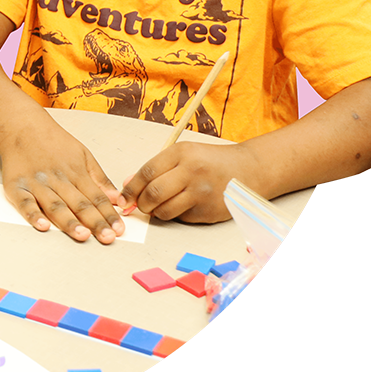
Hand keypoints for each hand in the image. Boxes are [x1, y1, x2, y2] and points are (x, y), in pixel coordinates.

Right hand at [0, 118, 124, 243]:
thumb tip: (116, 199)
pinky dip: (33, 215)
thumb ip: (99, 178)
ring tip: (82, 235)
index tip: (119, 229)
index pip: (97, 197)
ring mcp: (37, 184)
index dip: (109, 214)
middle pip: (79, 204)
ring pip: (55, 206)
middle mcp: (58, 179)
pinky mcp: (17, 187)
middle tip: (107, 237)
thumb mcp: (83, 154)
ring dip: (69, 222)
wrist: (22, 126)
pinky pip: (25, 203)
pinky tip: (43, 225)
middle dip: (95, 222)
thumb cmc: (53, 142)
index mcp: (76, 172)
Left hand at [118, 141, 260, 221]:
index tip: (123, 197)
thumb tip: (127, 184)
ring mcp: (201, 193)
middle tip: (138, 205)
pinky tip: (181, 205)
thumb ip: (156, 168)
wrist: (247, 170)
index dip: (131, 187)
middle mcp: (191, 172)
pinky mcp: (208, 211)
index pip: (147, 172)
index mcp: (181, 153)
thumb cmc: (210, 161)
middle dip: (140, 203)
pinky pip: (181, 218)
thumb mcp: (183, 154)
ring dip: (155, 212)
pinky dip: (174, 215)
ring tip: (157, 206)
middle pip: (153, 193)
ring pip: (164, 210)